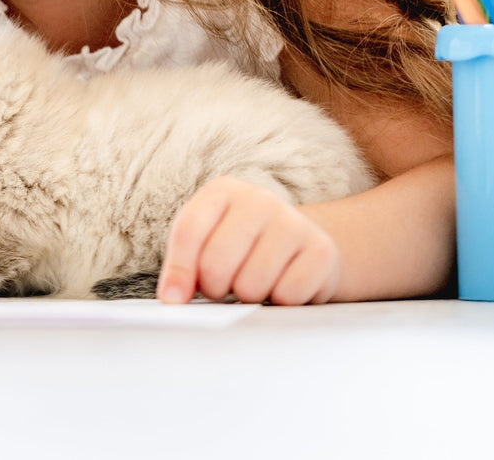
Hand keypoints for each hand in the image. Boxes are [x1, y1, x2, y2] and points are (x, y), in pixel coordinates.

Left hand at [157, 176, 339, 305]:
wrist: (300, 241)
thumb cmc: (242, 245)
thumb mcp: (207, 241)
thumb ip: (184, 266)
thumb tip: (171, 300)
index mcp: (223, 191)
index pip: (189, 232)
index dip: (177, 272)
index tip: (172, 300)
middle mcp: (259, 199)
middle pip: (216, 264)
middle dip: (215, 288)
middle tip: (225, 285)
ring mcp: (294, 222)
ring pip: (251, 286)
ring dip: (249, 297)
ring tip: (255, 281)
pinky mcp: (322, 251)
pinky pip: (286, 297)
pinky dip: (280, 302)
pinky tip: (282, 284)